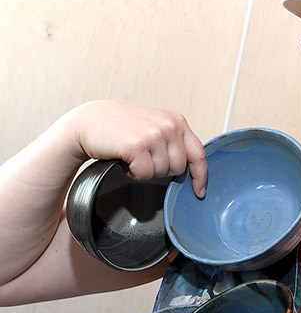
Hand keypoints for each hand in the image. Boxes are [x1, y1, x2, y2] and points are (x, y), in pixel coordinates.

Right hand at [62, 100, 206, 196]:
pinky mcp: (138, 146)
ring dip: (145, 170)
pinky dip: (133, 172)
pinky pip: (144, 174)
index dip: (200, 176)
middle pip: (178, 168)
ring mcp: (154, 135)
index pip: (198, 153)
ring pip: (161, 173)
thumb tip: (191, 168)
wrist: (88, 122)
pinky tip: (124, 158)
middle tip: (143, 156)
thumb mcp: (154, 127)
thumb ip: (174, 141)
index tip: (199, 191)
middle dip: (160, 170)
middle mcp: (169, 126)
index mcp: (177, 121)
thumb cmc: (121, 127)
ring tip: (132, 154)